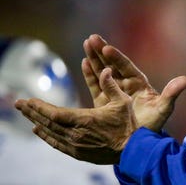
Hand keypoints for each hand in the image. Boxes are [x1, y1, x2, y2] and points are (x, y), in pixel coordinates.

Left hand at [14, 68, 136, 163]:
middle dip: (32, 112)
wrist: (131, 150)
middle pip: (48, 123)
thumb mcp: (122, 102)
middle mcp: (76, 134)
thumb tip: (106, 69)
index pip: (55, 113)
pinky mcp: (77, 153)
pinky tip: (38, 130)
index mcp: (85, 120)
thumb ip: (111, 86)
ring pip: (50, 133)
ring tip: (25, 114)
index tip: (28, 100)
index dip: (40, 107)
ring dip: (36, 122)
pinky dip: (45, 136)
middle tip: (18, 103)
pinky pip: (56, 144)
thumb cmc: (128, 125)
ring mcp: (75, 145)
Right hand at [82, 34, 185, 131]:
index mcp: (139, 84)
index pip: (126, 67)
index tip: (107, 48)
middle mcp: (126, 85)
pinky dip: (90, 74)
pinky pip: (96, 85)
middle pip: (112, 65)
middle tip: (92, 38)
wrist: (140, 142)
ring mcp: (114, 92)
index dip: (117, 58)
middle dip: (102, 52)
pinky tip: (84, 62)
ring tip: (86, 43)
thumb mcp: (163, 109)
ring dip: (94, 58)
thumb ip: (172, 94)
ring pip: (103, 71)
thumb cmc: (153, 125)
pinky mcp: (105, 101)